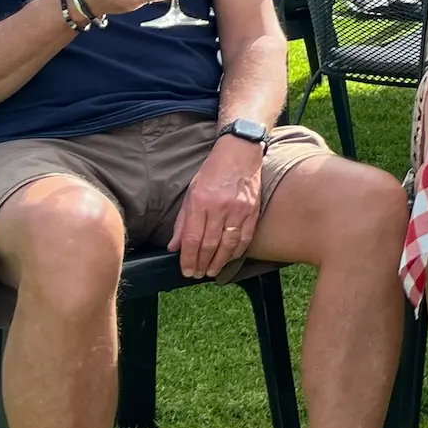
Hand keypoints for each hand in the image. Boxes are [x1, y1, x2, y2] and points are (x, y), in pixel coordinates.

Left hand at [171, 135, 263, 277]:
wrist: (240, 153)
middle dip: (202, 264)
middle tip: (197, 274)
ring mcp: (239, 209)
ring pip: (228, 245)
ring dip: (219, 262)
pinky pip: (246, 237)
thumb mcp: (191, 192)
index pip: (193, 239)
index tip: (186, 270)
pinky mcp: (253, 210)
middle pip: (210, 245)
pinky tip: (229, 258)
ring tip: (212, 271)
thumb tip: (174, 246)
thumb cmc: (212, 171)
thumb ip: (183, 221)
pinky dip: (237, 251)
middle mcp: (220, 207)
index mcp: (200, 202)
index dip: (188, 259)